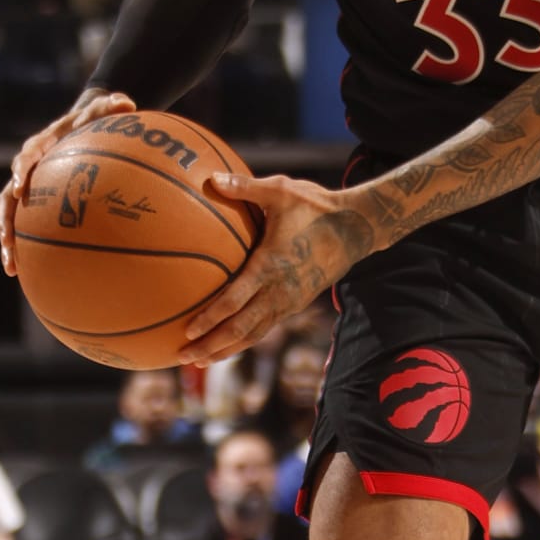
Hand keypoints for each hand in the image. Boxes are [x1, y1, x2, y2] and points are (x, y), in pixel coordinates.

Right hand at [0, 88, 135, 275]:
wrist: (82, 125)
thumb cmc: (94, 119)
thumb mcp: (103, 110)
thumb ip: (112, 106)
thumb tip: (128, 102)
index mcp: (40, 146)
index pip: (25, 158)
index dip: (20, 172)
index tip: (19, 187)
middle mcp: (28, 169)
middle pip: (8, 197)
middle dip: (5, 220)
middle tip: (6, 240)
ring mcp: (31, 189)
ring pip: (12, 218)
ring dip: (9, 242)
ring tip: (11, 267)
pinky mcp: (38, 205)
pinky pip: (29, 227)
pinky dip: (28, 248)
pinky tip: (32, 274)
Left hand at [178, 172, 370, 363]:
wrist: (356, 228)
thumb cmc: (315, 206)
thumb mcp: (281, 190)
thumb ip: (245, 187)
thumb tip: (211, 178)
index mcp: (270, 266)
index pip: (235, 300)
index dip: (211, 318)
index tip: (188, 329)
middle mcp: (280, 291)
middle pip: (240, 328)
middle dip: (211, 345)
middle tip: (183, 356)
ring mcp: (289, 301)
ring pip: (253, 334)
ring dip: (225, 349)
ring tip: (200, 361)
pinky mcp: (295, 304)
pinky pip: (265, 328)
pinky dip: (243, 339)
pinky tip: (226, 343)